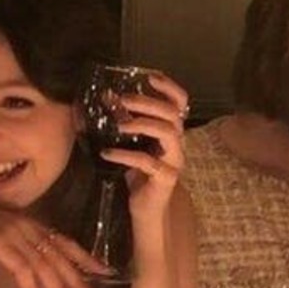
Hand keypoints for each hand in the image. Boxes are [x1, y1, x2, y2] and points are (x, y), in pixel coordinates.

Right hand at [0, 199, 109, 287]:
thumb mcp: (2, 236)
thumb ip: (21, 244)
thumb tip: (40, 265)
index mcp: (30, 222)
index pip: (65, 241)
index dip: (86, 257)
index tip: (105, 272)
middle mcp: (26, 225)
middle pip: (59, 257)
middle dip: (77, 281)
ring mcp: (14, 233)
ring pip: (45, 266)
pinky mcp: (0, 244)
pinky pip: (22, 270)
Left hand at [99, 70, 188, 218]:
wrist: (147, 210)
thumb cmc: (139, 176)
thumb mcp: (132, 145)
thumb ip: (125, 124)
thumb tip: (107, 99)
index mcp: (171, 133)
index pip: (180, 103)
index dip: (169, 87)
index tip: (150, 77)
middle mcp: (178, 144)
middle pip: (172, 114)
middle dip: (148, 103)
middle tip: (122, 100)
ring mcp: (174, 161)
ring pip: (168, 133)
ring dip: (142, 124)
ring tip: (119, 124)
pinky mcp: (166, 179)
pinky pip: (148, 162)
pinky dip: (125, 155)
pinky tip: (108, 153)